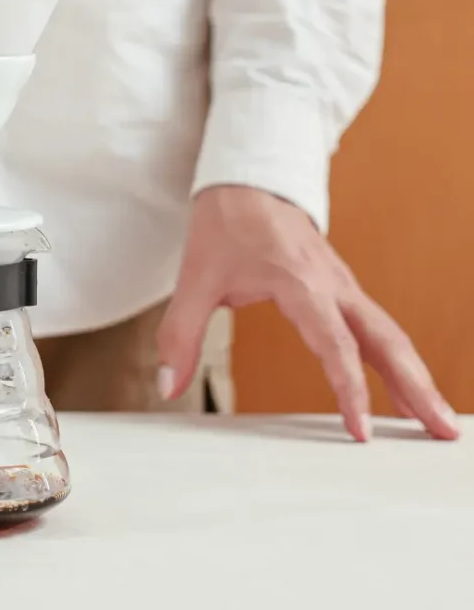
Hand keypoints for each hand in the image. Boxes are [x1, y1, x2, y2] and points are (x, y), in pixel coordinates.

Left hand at [157, 185, 459, 441]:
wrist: (245, 178)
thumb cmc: (225, 223)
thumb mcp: (194, 277)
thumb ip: (181, 334)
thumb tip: (168, 384)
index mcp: (300, 282)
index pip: (335, 344)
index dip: (350, 388)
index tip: (361, 430)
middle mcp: (332, 284)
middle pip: (386, 341)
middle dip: (416, 387)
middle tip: (441, 431)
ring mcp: (342, 284)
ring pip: (390, 334)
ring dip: (416, 376)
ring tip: (437, 421)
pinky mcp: (342, 285)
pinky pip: (379, 325)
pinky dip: (398, 357)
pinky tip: (406, 385)